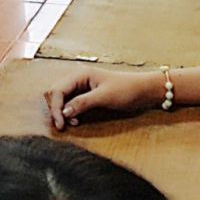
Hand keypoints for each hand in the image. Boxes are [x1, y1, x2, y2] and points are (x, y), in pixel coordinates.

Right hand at [43, 68, 157, 130]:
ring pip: (60, 98)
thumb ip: (82, 103)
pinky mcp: (85, 94)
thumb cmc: (127, 89)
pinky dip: (69, 112)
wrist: (144, 90)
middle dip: (56, 110)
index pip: (57, 90)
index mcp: (80, 74)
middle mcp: (77, 78)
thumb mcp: (104, 97)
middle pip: (55, 93)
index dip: (56, 108)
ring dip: (61, 111)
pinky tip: (76, 119)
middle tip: (64, 125)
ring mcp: (81, 85)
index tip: (60, 124)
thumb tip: (64, 113)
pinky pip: (69, 102)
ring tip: (72, 123)